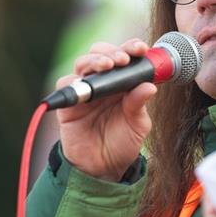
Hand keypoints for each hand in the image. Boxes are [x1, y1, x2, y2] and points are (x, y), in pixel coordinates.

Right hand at [55, 38, 157, 180]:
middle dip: (112, 51)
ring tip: (108, 66)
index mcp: (123, 82)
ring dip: (95, 60)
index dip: (131, 48)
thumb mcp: (138, 125)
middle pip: (101, 53)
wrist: (103, 168)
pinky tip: (86, 84)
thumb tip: (150, 85)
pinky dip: (74, 81)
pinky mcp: (69, 103)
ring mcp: (85, 90)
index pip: (125, 56)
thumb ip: (140, 105)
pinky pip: (66, 84)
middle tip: (123, 59)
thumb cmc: (122, 143)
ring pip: (83, 63)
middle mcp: (103, 82)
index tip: (141, 49)